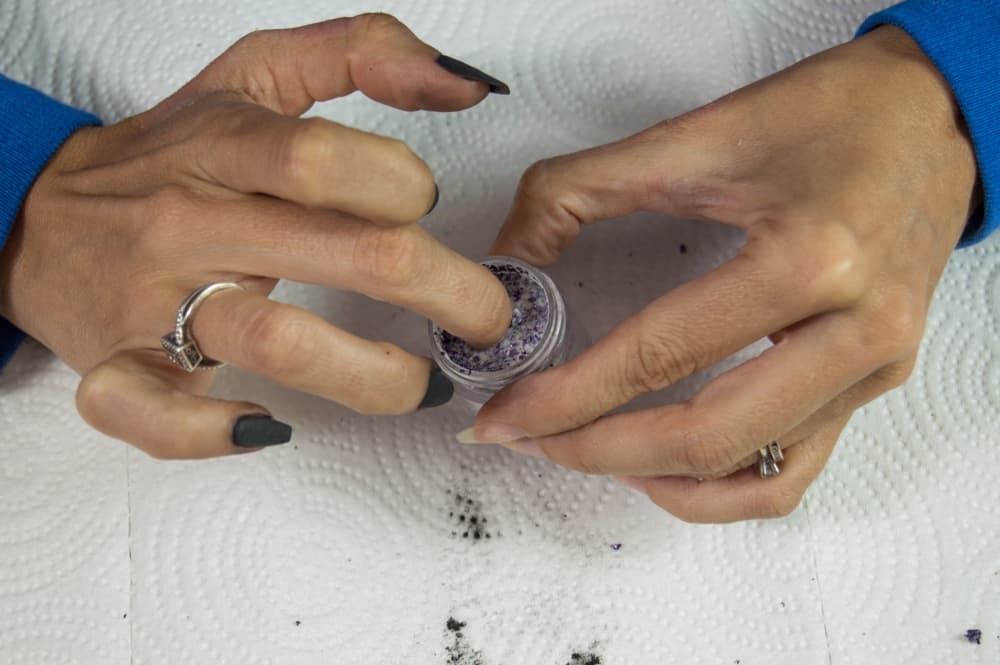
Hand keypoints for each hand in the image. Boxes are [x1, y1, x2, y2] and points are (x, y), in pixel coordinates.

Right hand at [0, 14, 511, 457]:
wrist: (36, 214)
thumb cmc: (167, 153)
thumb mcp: (252, 74)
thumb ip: (359, 53)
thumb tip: (466, 85)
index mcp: (223, 144)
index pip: (323, 160)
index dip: (401, 186)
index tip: (426, 205)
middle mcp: (189, 221)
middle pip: (341, 253)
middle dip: (446, 291)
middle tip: (487, 317)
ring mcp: (152, 302)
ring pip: (275, 343)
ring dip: (373, 376)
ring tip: (423, 383)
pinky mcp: (121, 369)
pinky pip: (158, 415)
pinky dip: (216, 433)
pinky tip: (273, 426)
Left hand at [471, 27, 978, 521]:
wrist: (936, 115)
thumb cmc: (834, 113)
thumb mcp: (696, 134)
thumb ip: (581, 189)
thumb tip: (512, 256)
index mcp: (809, 260)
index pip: (662, 355)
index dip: (569, 396)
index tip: (508, 412)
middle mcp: (854, 329)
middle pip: (704, 435)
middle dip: (595, 448)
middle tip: (528, 437)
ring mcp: (873, 368)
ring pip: (752, 474)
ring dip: (652, 477)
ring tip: (585, 451)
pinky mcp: (875, 383)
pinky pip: (794, 473)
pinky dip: (721, 488)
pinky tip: (664, 466)